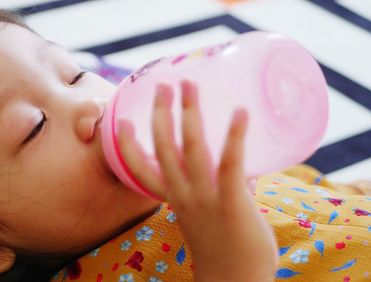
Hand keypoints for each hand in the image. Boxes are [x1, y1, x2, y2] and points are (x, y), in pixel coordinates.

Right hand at [118, 80, 277, 281]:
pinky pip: (230, 163)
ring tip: (189, 84)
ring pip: (189, 148)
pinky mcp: (231, 201)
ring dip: (188, 113)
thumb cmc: (223, 248)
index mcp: (172, 198)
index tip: (121, 120)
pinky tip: (241, 113)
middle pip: (163, 147)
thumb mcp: (209, 216)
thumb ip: (225, 189)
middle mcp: (181, 194)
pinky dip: (234, 136)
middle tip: (164, 84)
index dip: (127, 145)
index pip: (139, 169)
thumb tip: (248, 169)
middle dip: (160, 113)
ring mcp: (204, 197)